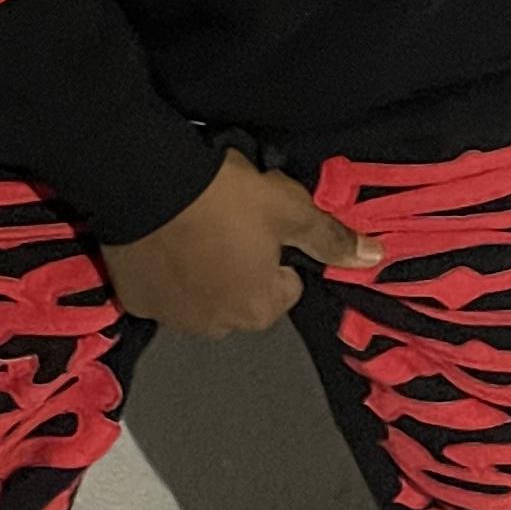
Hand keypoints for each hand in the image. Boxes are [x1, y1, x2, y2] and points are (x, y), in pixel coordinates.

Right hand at [101, 149, 381, 338]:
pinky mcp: (135, 300)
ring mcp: (171, 317)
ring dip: (201, 273)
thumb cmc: (225, 198)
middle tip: (226, 222)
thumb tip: (375, 258)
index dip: (278, 253)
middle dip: (238, 267)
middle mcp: (215, 326)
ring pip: (200, 297)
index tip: (262, 223)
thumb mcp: (289, 208)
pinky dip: (164, 270)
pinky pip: (160, 289)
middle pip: (240, 297)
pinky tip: (161, 239)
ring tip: (192, 227)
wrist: (146, 183)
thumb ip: (330, 238)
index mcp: (258, 310)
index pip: (285, 288)